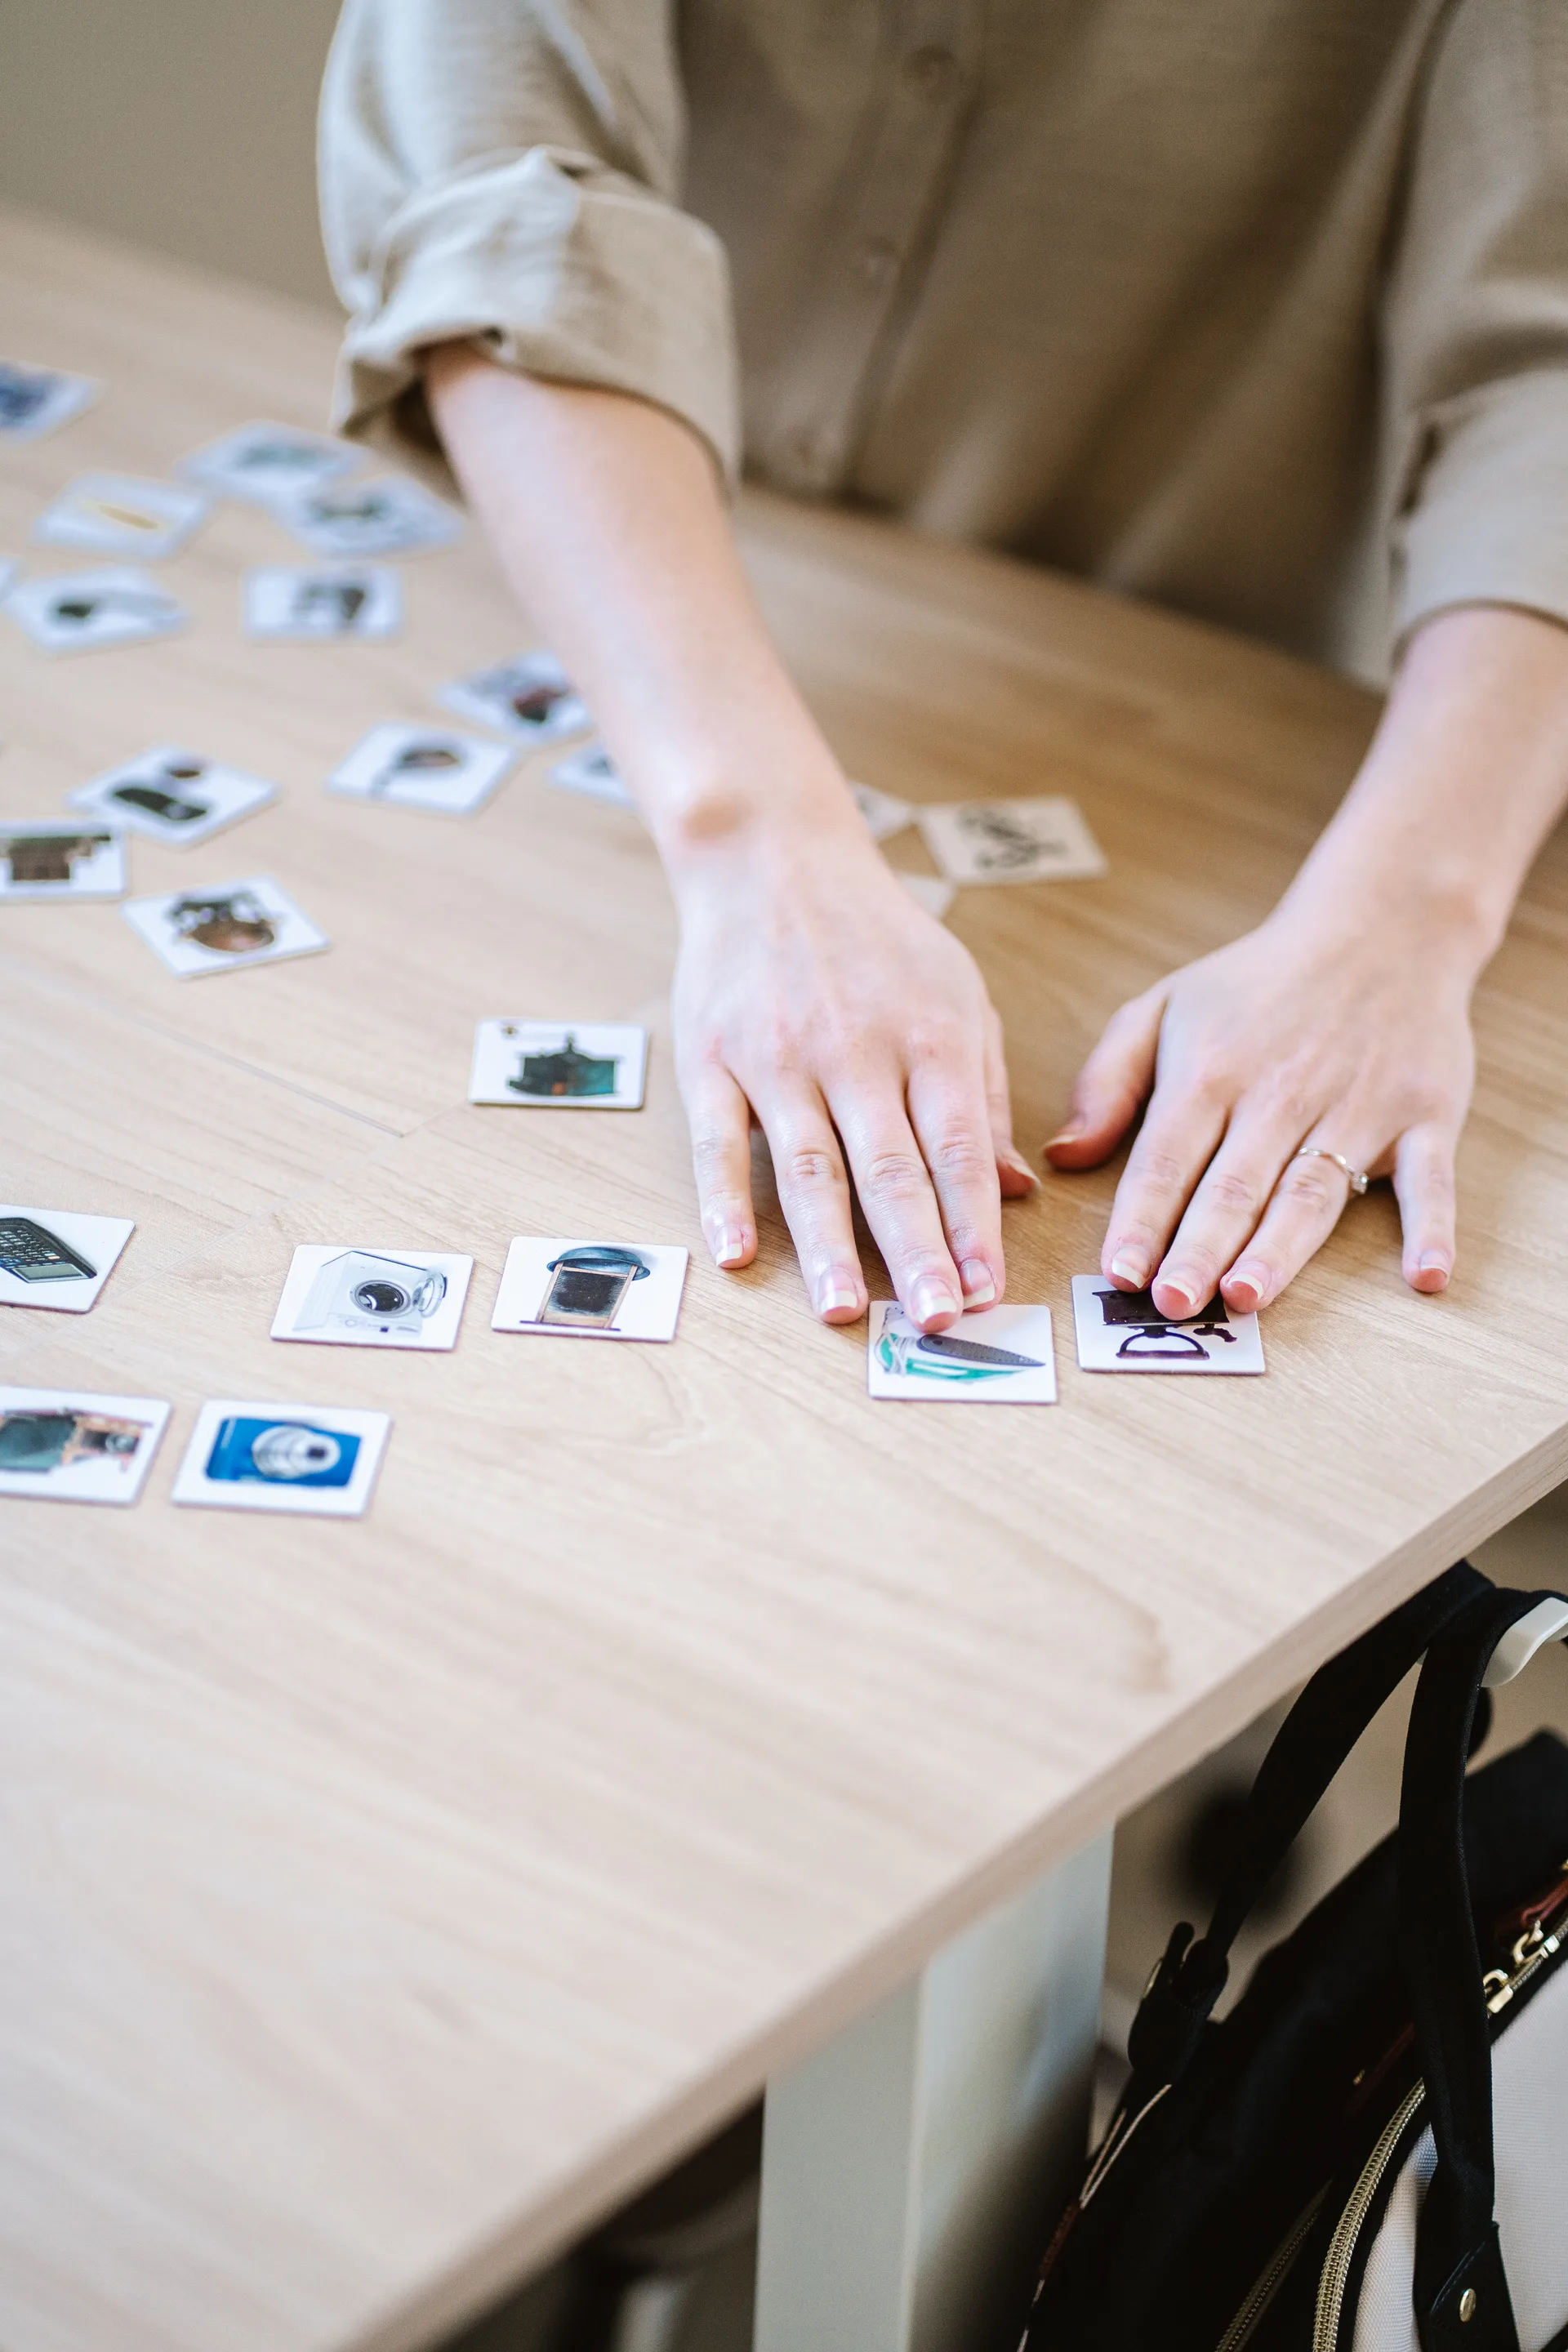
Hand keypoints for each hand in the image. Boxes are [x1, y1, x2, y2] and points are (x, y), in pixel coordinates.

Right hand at [672, 830, 1036, 1327]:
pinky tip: (738, 1254)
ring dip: (828, 1245)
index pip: (959, 1150)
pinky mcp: (712, 1060)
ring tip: (844, 1312)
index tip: (989, 1293)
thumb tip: (1015, 1192)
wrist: (773, 859)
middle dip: (918, 1253)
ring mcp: (779, 1058)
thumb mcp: (959, 997)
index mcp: (930, 1037)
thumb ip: (984, 1096)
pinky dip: (725, 1199)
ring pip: (810, 1165)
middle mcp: (857, 1051)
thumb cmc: (879, 939)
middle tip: (936, 1321)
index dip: (974, 1227)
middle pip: (892, 1169)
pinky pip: (718, 1141)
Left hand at [1045, 894, 1479, 1315]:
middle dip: (1199, 1248)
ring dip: (1280, 1248)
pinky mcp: (1427, 1114)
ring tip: (1247, 1296)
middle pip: (1235, 1184)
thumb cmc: (1259, 983)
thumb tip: (1062, 1155)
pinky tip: (1425, 1277)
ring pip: (1313, 1190)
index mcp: (1213, 1069)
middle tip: (1172, 1306)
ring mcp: (1359, 1106)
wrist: (1383, 927)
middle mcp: (1283, 1092)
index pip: (1167, 1157)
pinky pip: (1431, 1179)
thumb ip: (1108, 1081)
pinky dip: (1432, 1227)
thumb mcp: (1164, 1006)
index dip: (1141, 1218)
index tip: (1118, 1273)